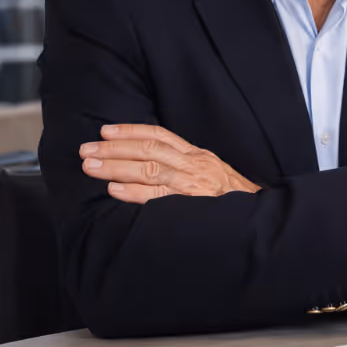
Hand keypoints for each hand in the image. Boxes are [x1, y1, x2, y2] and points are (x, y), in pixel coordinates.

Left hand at [80, 124, 260, 203]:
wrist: (259, 215)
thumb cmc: (231, 198)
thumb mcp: (211, 172)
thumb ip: (185, 166)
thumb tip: (151, 161)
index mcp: (198, 155)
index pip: (160, 135)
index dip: (131, 131)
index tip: (106, 131)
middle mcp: (195, 165)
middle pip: (150, 149)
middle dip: (115, 148)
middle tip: (87, 149)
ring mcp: (194, 184)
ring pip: (150, 169)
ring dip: (117, 166)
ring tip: (91, 167)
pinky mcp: (193, 204)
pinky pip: (159, 196)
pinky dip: (134, 192)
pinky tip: (114, 189)